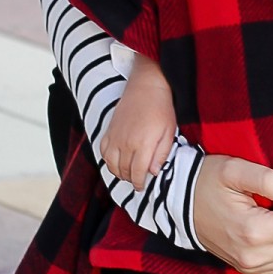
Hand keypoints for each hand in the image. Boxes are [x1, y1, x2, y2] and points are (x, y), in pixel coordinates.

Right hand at [103, 59, 176, 190]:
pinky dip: (108, 160)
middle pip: (124, 171)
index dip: (140, 183)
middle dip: (131, 179)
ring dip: (119, 172)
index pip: (138, 173)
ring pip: (111, 164)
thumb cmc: (162, 108)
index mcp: (143, 145)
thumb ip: (161, 154)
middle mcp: (126, 143)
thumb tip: (153, 172)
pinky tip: (116, 161)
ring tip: (128, 173)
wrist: (147, 86)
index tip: (142, 186)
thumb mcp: (169, 132)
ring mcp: (115, 137)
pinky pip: (103, 152)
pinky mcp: (108, 130)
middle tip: (138, 180)